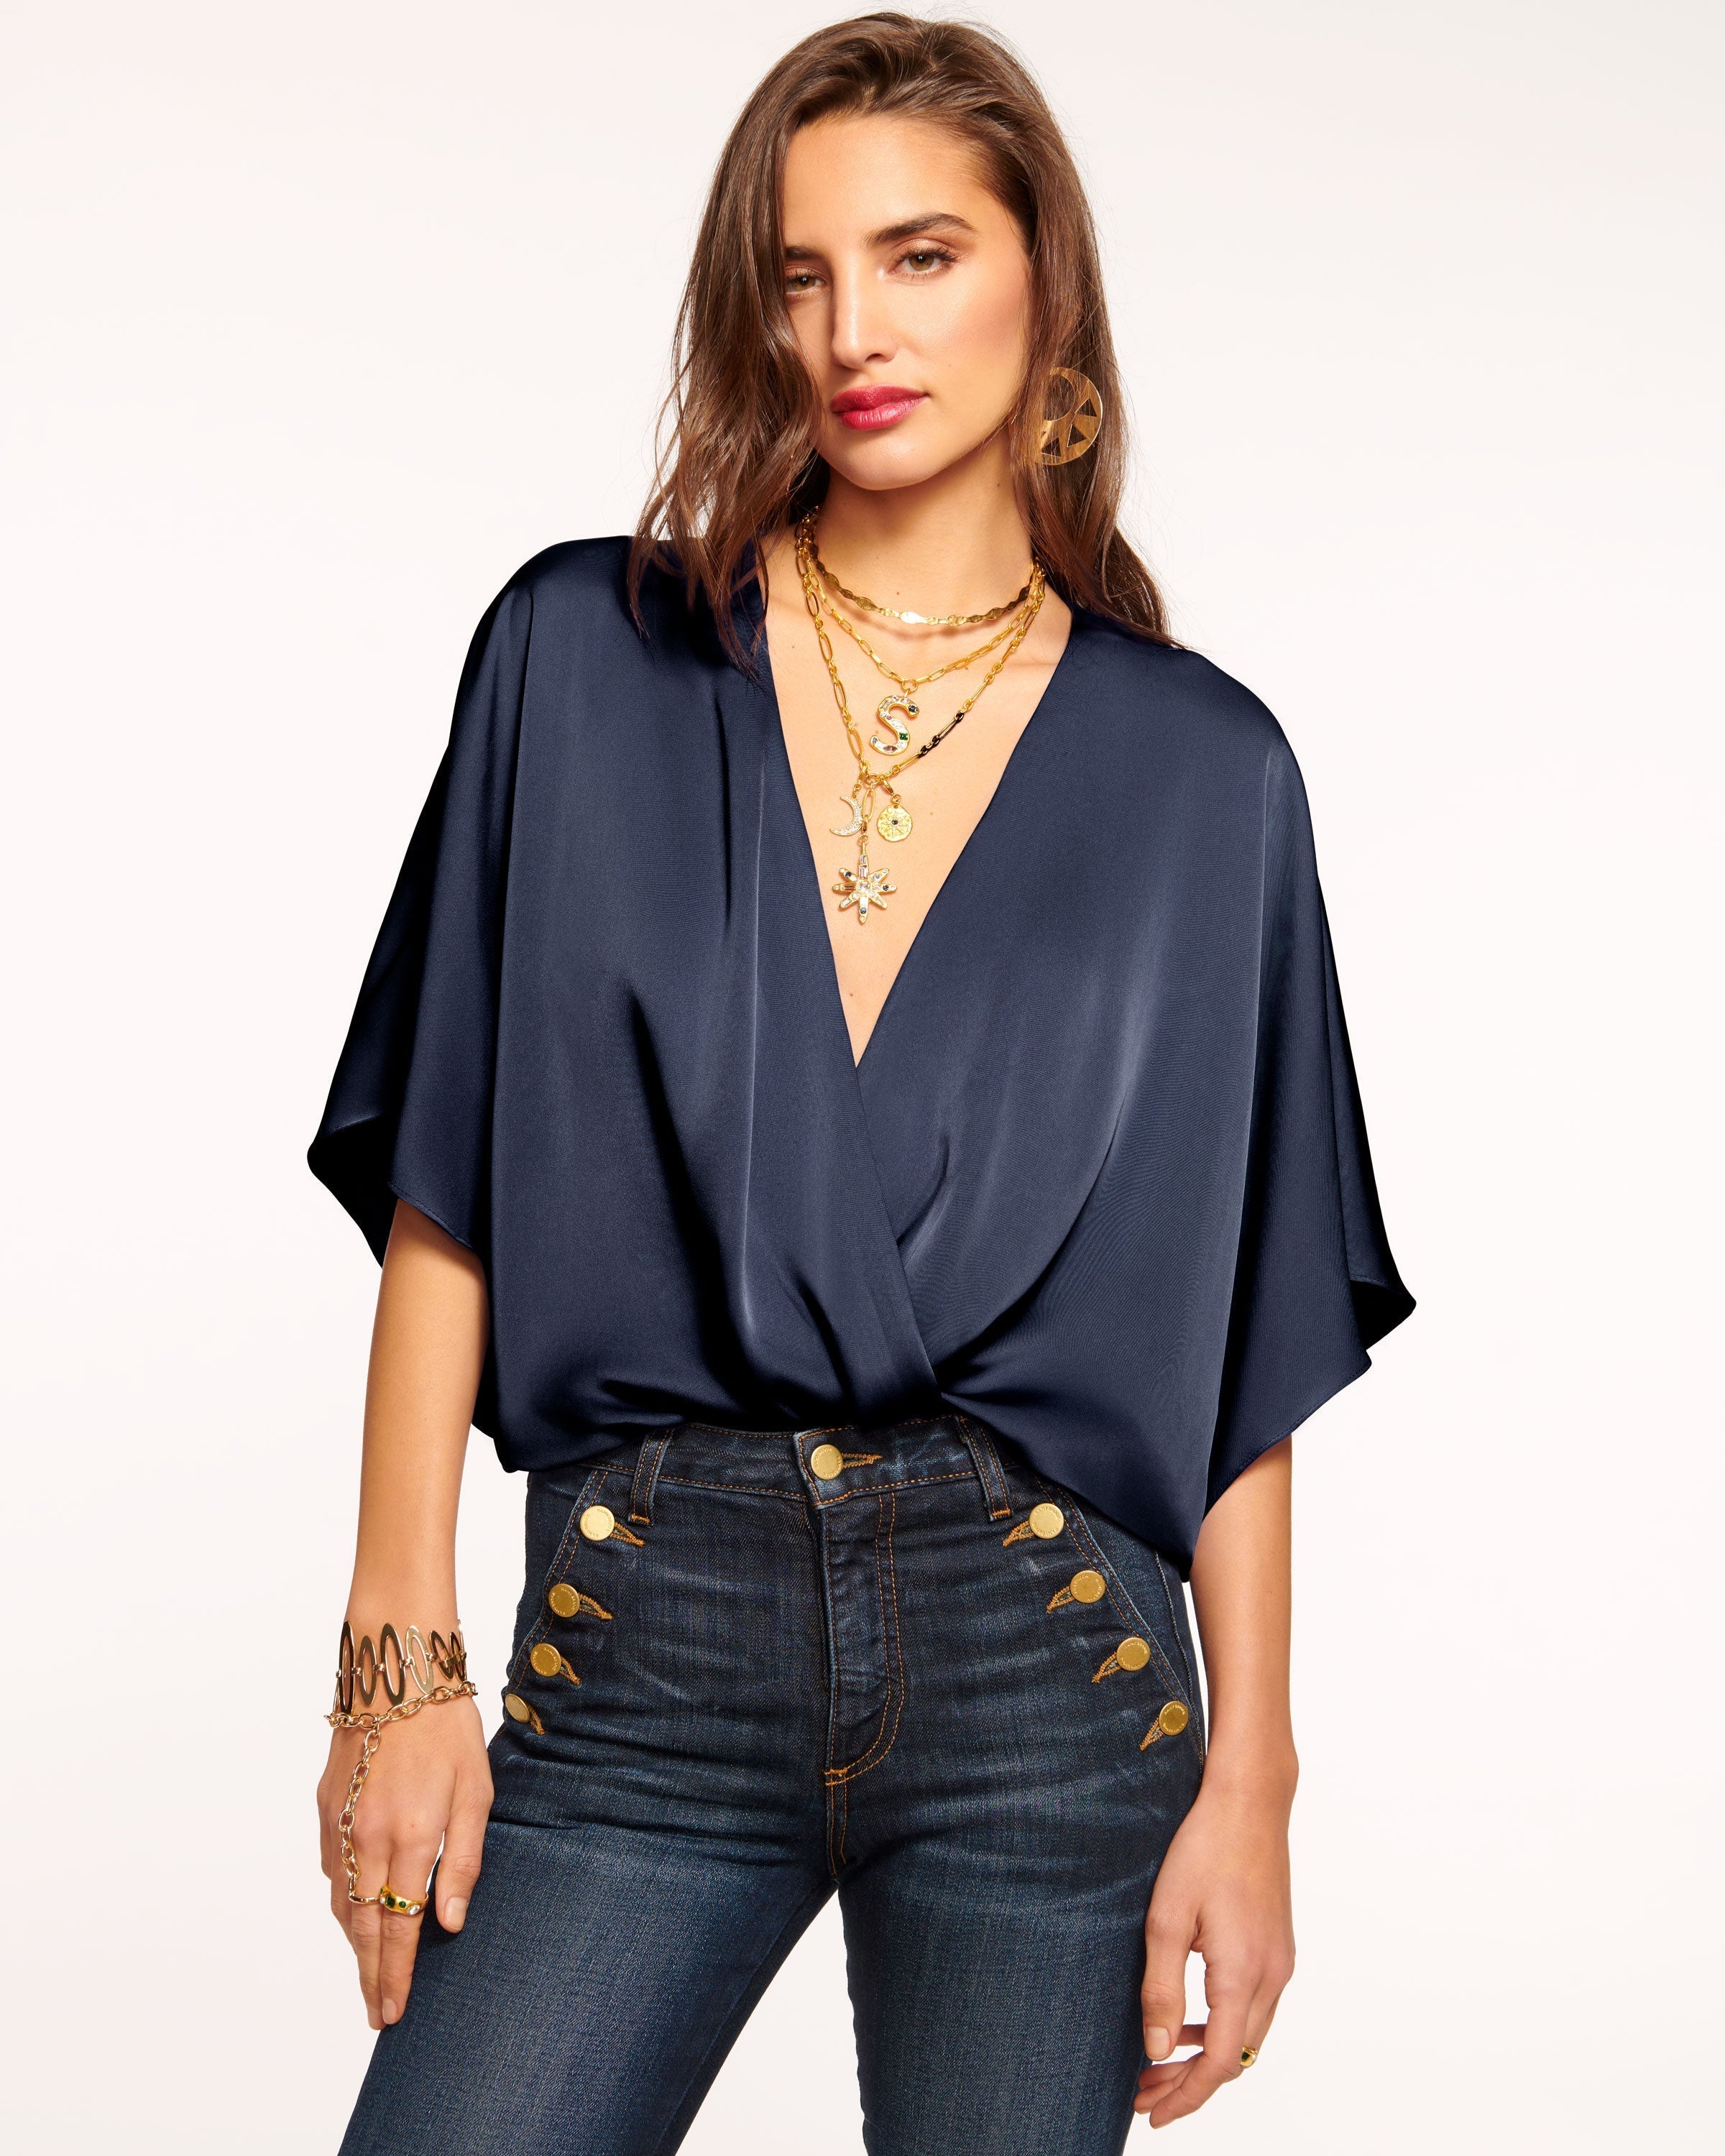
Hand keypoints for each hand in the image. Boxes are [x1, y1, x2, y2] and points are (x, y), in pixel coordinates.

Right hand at [316, 1695, 493, 2029]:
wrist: (393, 1672)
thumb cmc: (446, 1727)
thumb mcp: (475, 1791)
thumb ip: (464, 1861)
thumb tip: (450, 1924)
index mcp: (409, 1838)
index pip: (399, 1927)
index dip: (397, 1975)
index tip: (394, 2012)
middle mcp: (365, 1839)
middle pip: (361, 1928)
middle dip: (370, 1975)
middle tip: (377, 2015)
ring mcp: (339, 1824)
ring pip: (340, 1902)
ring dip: (353, 1943)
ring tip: (369, 1974)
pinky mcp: (325, 1807)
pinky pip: (331, 1869)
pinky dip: (341, 1900)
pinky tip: (354, 1911)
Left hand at [1135, 1772, 1295, 2125]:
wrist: (1250, 1801)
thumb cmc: (1204, 1849)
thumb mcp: (1167, 1918)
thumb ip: (1162, 1989)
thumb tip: (1158, 2052)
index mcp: (1245, 1974)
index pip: (1221, 2064)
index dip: (1187, 2096)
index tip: (1153, 2114)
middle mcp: (1273, 1975)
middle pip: (1238, 2058)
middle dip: (1192, 2083)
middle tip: (1145, 2093)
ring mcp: (1281, 1961)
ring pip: (1249, 2035)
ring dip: (1208, 2056)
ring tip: (1160, 2062)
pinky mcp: (1278, 1945)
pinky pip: (1255, 2007)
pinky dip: (1224, 2026)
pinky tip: (1191, 2020)